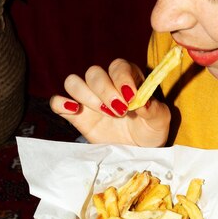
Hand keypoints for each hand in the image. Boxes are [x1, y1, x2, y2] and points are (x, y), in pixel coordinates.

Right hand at [50, 58, 170, 146]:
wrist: (138, 151)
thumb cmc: (150, 131)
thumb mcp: (160, 121)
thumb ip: (154, 110)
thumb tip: (142, 103)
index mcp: (127, 77)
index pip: (118, 67)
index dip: (122, 79)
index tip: (131, 97)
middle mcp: (105, 84)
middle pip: (94, 73)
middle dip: (106, 91)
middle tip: (119, 112)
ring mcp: (88, 99)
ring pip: (74, 82)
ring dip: (86, 96)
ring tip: (104, 114)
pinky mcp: (76, 115)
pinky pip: (57, 102)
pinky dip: (61, 103)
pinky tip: (74, 111)